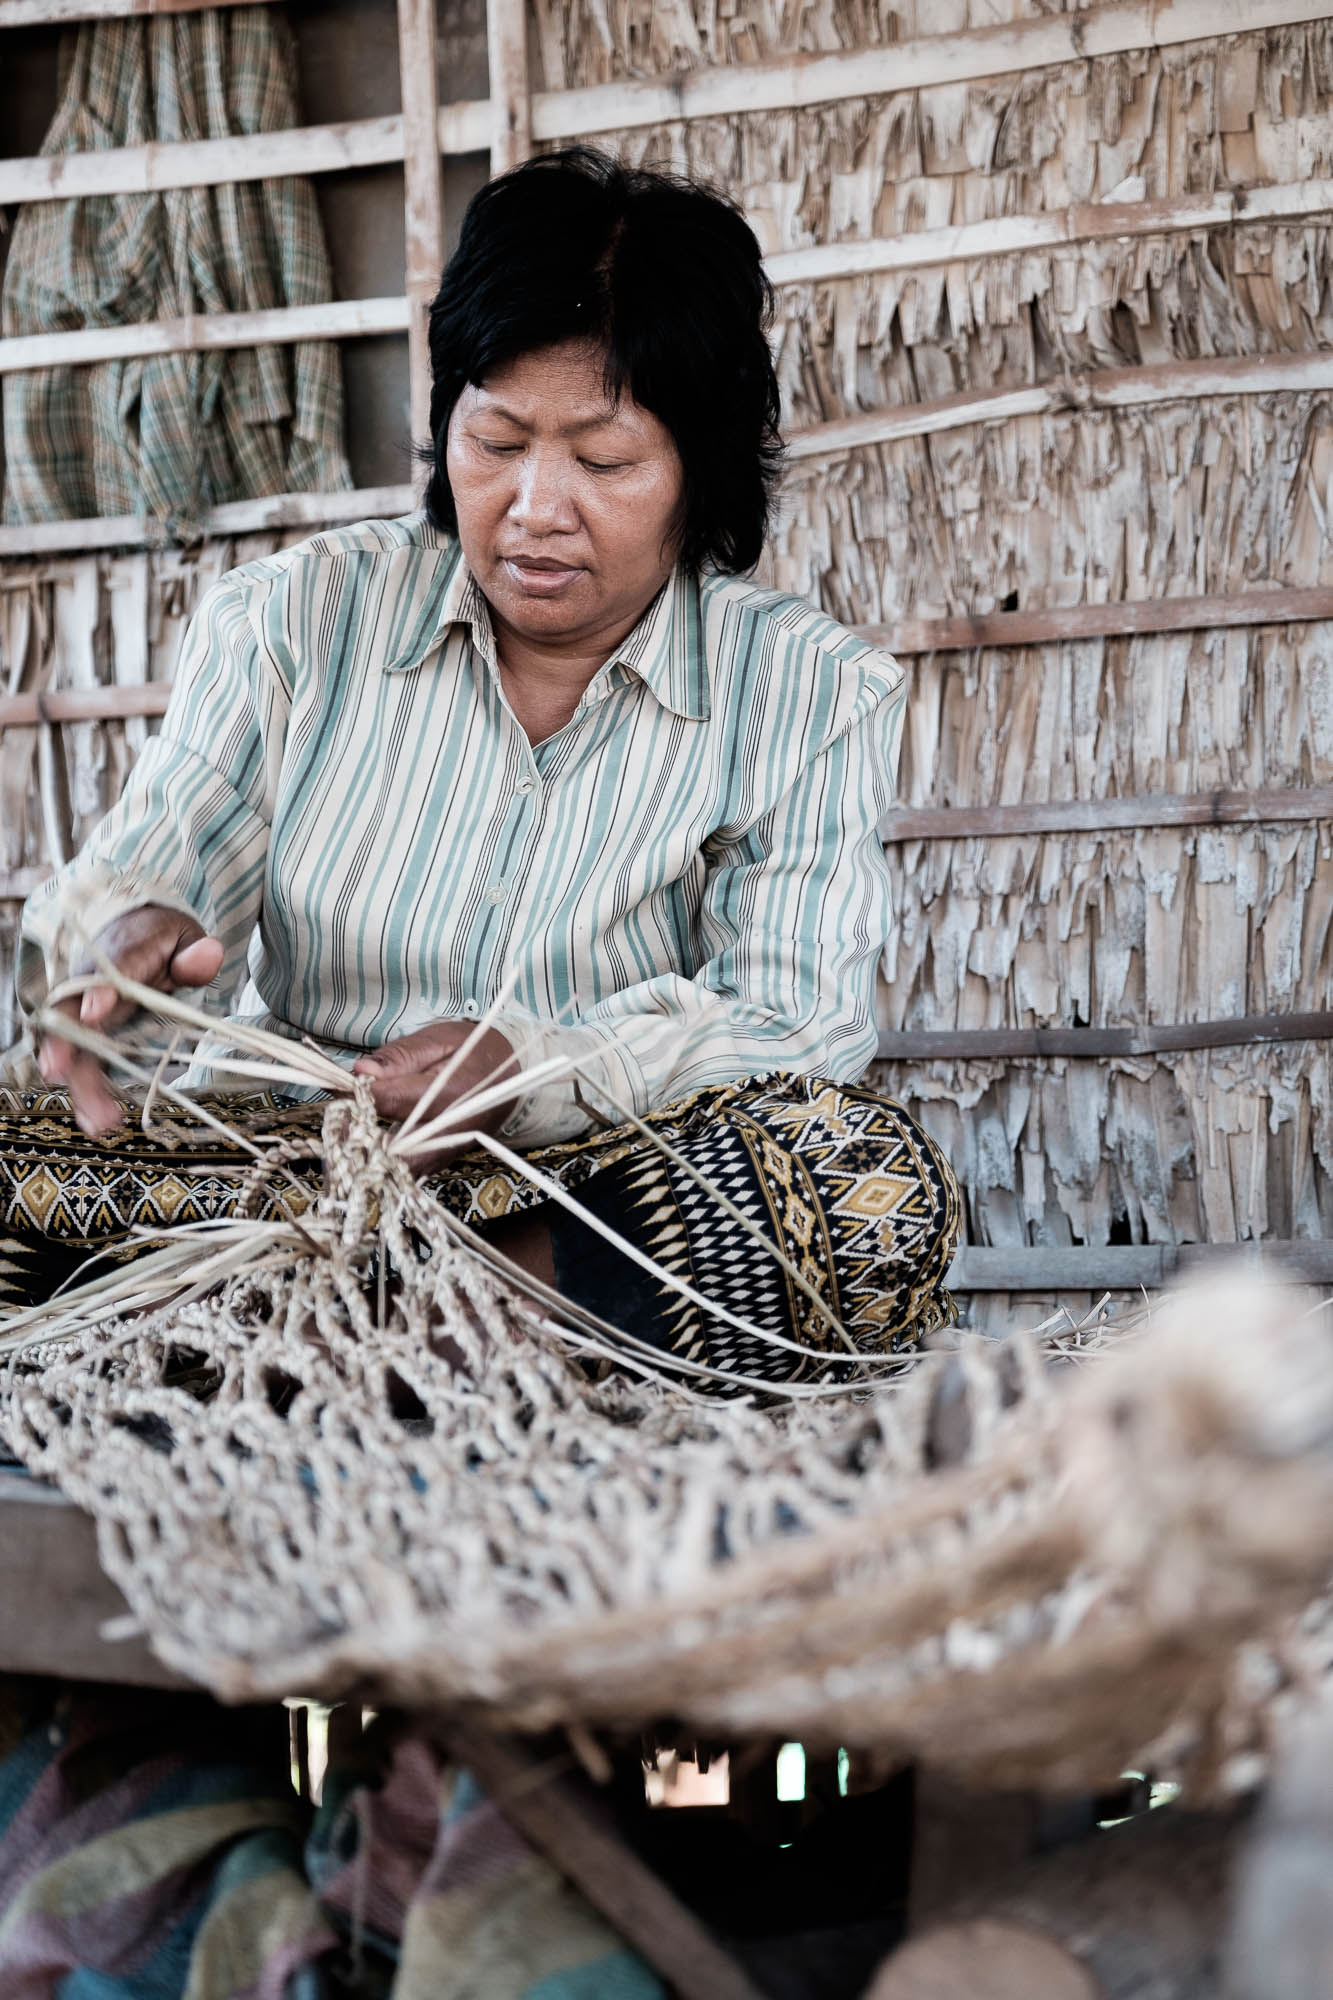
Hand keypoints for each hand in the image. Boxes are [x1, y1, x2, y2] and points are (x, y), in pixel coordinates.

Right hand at [37, 905, 223, 1137]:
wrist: (131, 931)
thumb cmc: (159, 938)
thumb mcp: (184, 936)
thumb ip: (194, 952)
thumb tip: (209, 955)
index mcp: (122, 954)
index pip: (110, 971)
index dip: (100, 990)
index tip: (94, 1010)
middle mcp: (94, 984)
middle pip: (73, 1013)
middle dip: (65, 1043)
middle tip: (59, 1071)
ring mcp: (88, 1011)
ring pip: (76, 1047)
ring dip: (82, 1083)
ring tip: (98, 1120)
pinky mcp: (92, 1034)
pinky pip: (87, 1063)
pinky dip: (91, 1092)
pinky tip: (100, 1122)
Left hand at [352, 1020, 518, 1168]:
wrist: (512, 1074)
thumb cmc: (474, 1050)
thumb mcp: (439, 1039)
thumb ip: (400, 1056)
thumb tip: (360, 1072)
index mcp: (453, 1094)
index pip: (393, 1101)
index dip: (357, 1096)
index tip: (335, 1085)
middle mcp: (453, 1131)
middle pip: (395, 1150)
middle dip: (360, 1138)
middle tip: (338, 1118)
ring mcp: (448, 1152)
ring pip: (400, 1169)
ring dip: (369, 1154)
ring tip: (348, 1131)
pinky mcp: (442, 1161)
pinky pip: (408, 1171)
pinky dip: (383, 1160)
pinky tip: (366, 1142)